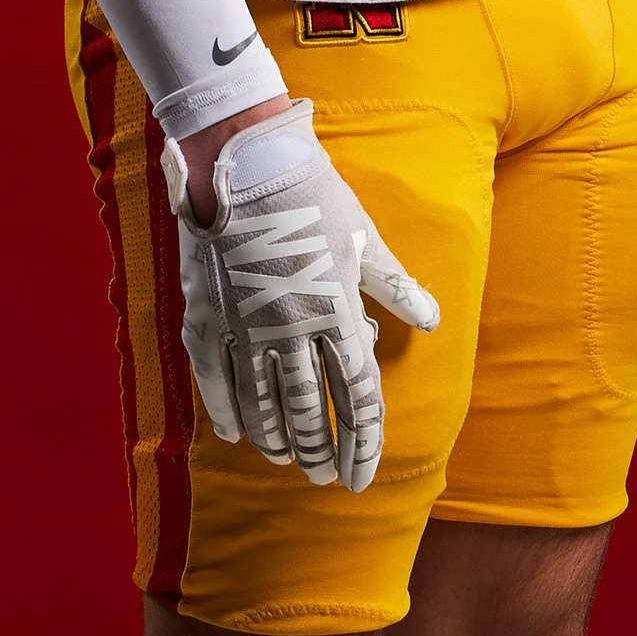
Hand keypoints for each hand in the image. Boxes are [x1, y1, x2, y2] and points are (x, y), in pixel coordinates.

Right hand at [161, 100, 439, 490]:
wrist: (245, 157)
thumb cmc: (314, 193)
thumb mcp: (365, 238)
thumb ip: (395, 286)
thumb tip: (430, 321)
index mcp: (337, 312)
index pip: (357, 397)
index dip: (362, 442)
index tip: (362, 475)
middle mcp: (292, 329)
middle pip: (310, 410)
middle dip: (320, 450)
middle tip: (326, 477)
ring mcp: (245, 325)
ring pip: (263, 402)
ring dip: (278, 438)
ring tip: (286, 460)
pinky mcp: (207, 314)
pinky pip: (217, 378)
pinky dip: (227, 410)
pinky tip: (237, 434)